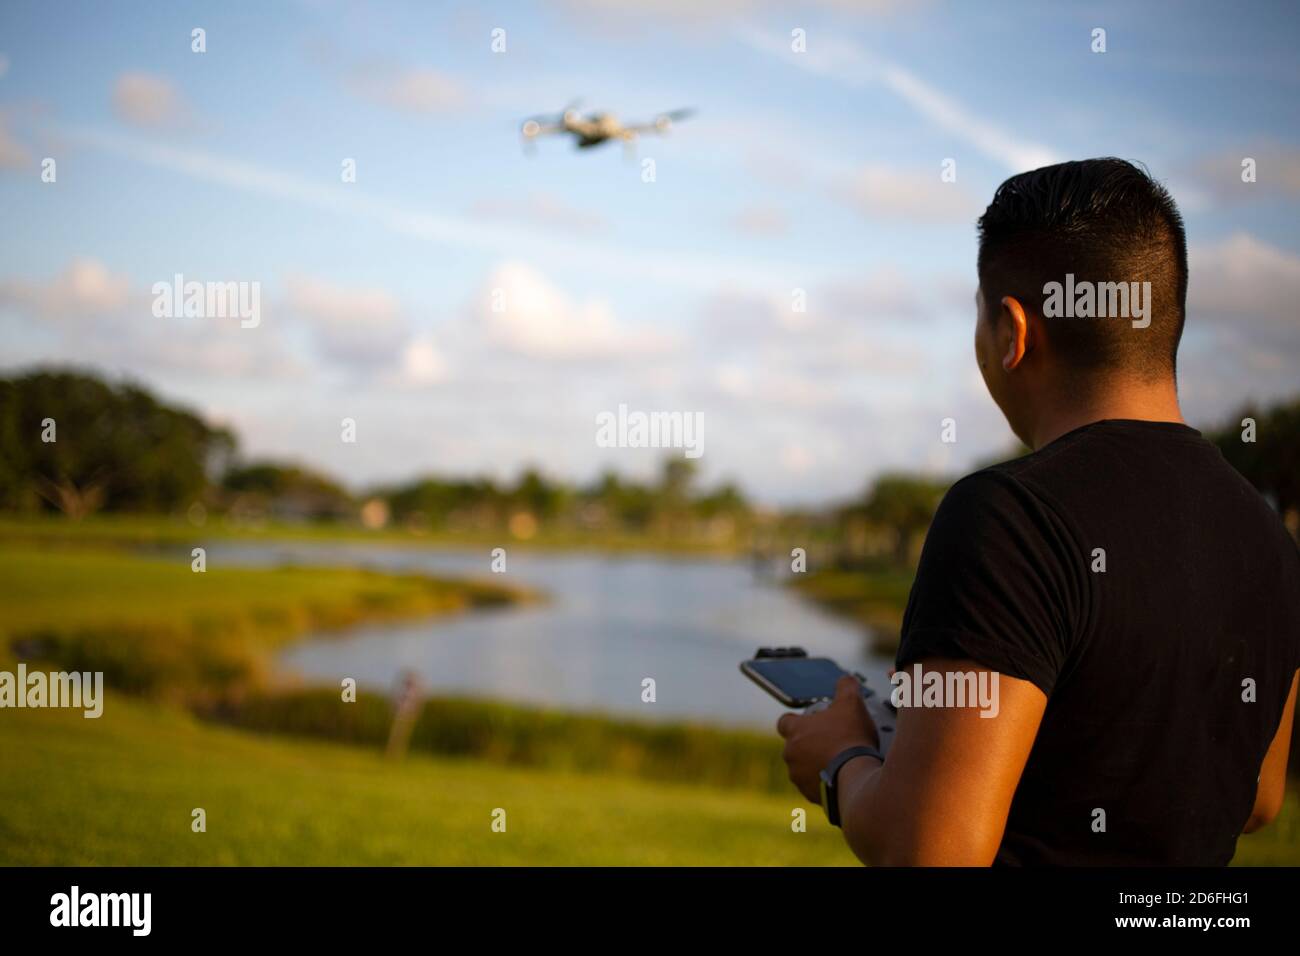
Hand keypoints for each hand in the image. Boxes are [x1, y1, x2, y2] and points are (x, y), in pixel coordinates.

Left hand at [777, 675, 879, 802]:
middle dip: (810, 744)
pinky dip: (824, 782)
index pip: (784, 722)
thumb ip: (846, 687)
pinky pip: (814, 786)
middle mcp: (791, 754)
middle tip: (831, 742)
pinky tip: (840, 777)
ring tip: (838, 761)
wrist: (856, 776)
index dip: (796, 721)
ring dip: (816, 764)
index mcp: (795, 731)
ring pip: (803, 767)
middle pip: (795, 746)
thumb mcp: (851, 703)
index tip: (809, 723)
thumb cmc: (850, 738)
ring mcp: (798, 776)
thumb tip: (845, 680)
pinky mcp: (809, 794)